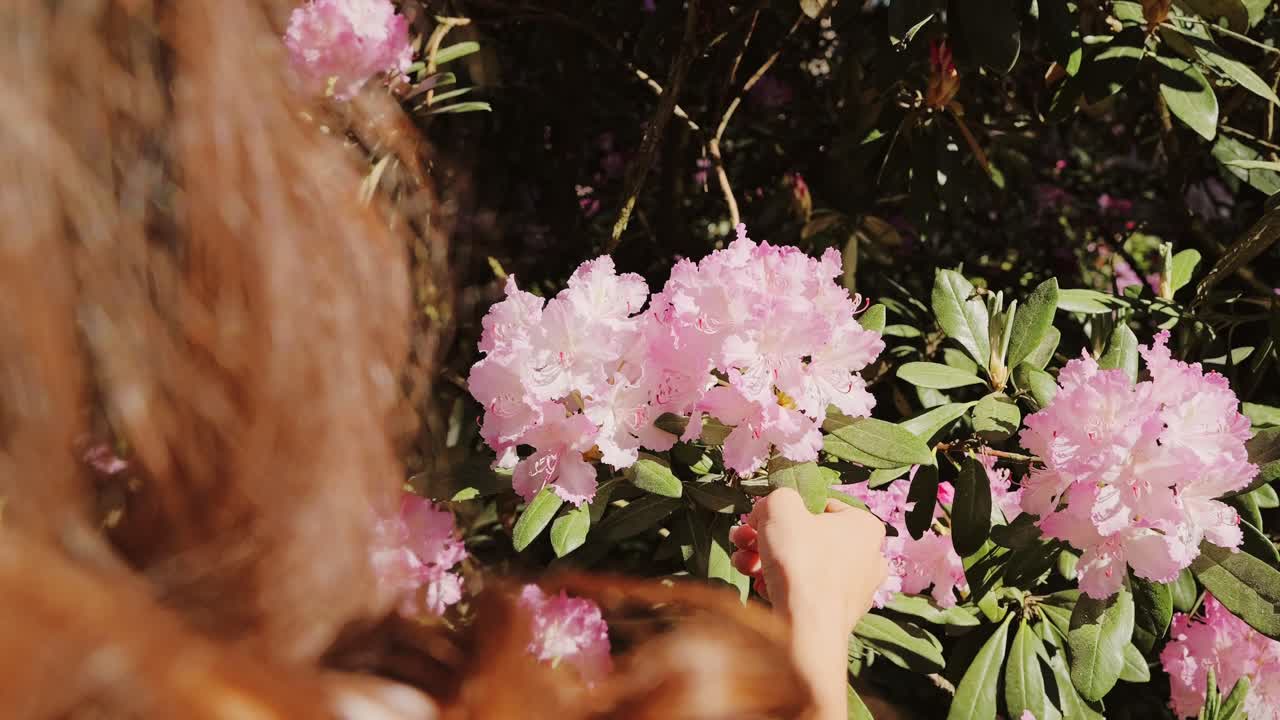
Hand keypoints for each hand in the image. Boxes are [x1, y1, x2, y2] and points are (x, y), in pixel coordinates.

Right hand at [730, 488, 887, 719]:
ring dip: (765, 560)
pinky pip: (804, 592)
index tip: (761, 519)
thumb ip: (776, 497)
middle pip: (807, 538)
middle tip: (743, 540)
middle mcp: (867, 558)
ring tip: (742, 564)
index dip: (786, 510)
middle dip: (768, 538)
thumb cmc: (800, 560)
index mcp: (864, 527)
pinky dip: (779, 586)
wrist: (806, 628)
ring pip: (802, 566)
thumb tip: (767, 511)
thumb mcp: (780, 506)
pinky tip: (759, 587)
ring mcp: (854, 590)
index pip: (820, 507)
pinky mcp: (837, 616)